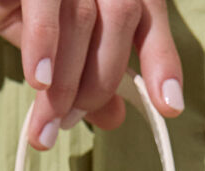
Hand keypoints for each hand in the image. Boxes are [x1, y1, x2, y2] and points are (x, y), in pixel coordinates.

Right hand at [0, 0, 184, 148]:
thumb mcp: (47, 39)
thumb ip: (81, 70)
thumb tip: (115, 115)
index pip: (148, 15)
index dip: (163, 61)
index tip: (168, 107)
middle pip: (121, 22)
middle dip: (97, 85)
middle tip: (68, 124)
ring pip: (84, 20)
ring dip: (66, 84)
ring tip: (46, 125)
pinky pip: (45, 4)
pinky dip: (44, 47)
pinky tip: (36, 81)